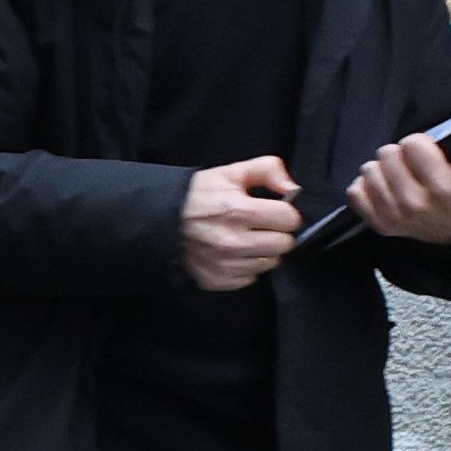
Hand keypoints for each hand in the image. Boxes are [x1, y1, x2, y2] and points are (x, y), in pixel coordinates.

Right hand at [176, 157, 302, 291]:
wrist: (158, 220)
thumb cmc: (196, 196)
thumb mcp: (229, 172)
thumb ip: (268, 170)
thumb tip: (292, 189)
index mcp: (240, 211)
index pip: (290, 219)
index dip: (283, 212)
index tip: (272, 211)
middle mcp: (234, 241)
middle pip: (285, 244)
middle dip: (276, 233)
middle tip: (258, 226)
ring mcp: (226, 264)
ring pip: (271, 262)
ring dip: (262, 251)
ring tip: (244, 239)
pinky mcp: (219, 280)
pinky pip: (252, 277)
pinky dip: (246, 266)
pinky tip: (232, 253)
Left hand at [344, 124, 450, 246]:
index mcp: (445, 188)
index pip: (412, 145)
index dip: (420, 143)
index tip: (429, 150)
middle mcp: (417, 204)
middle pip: (387, 154)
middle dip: (399, 154)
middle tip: (414, 164)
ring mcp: (395, 217)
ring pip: (368, 170)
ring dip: (382, 170)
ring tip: (402, 176)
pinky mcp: (378, 225)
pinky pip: (355, 192)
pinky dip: (368, 187)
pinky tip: (387, 189)